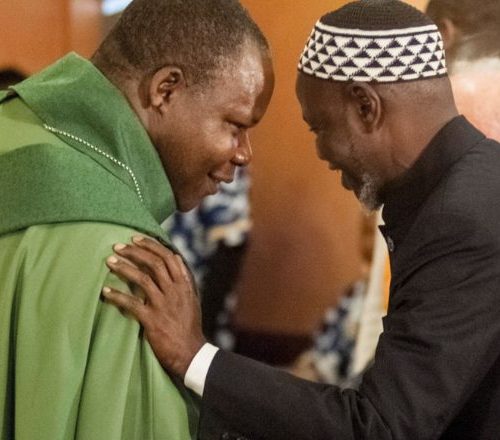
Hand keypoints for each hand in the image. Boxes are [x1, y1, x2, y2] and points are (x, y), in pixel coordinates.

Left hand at [102, 236, 205, 377]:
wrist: (190, 352)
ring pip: (142, 279)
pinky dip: (117, 296)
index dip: (151, 245)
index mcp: (184, 284)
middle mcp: (174, 291)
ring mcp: (163, 305)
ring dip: (124, 268)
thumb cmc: (189, 325)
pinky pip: (131, 304)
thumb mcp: (191, 298)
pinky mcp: (152, 320)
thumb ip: (183, 278)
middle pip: (154, 263)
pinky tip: (105, 291)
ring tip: (109, 262)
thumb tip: (176, 257)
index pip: (168, 257)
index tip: (135, 239)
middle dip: (134, 252)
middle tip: (117, 246)